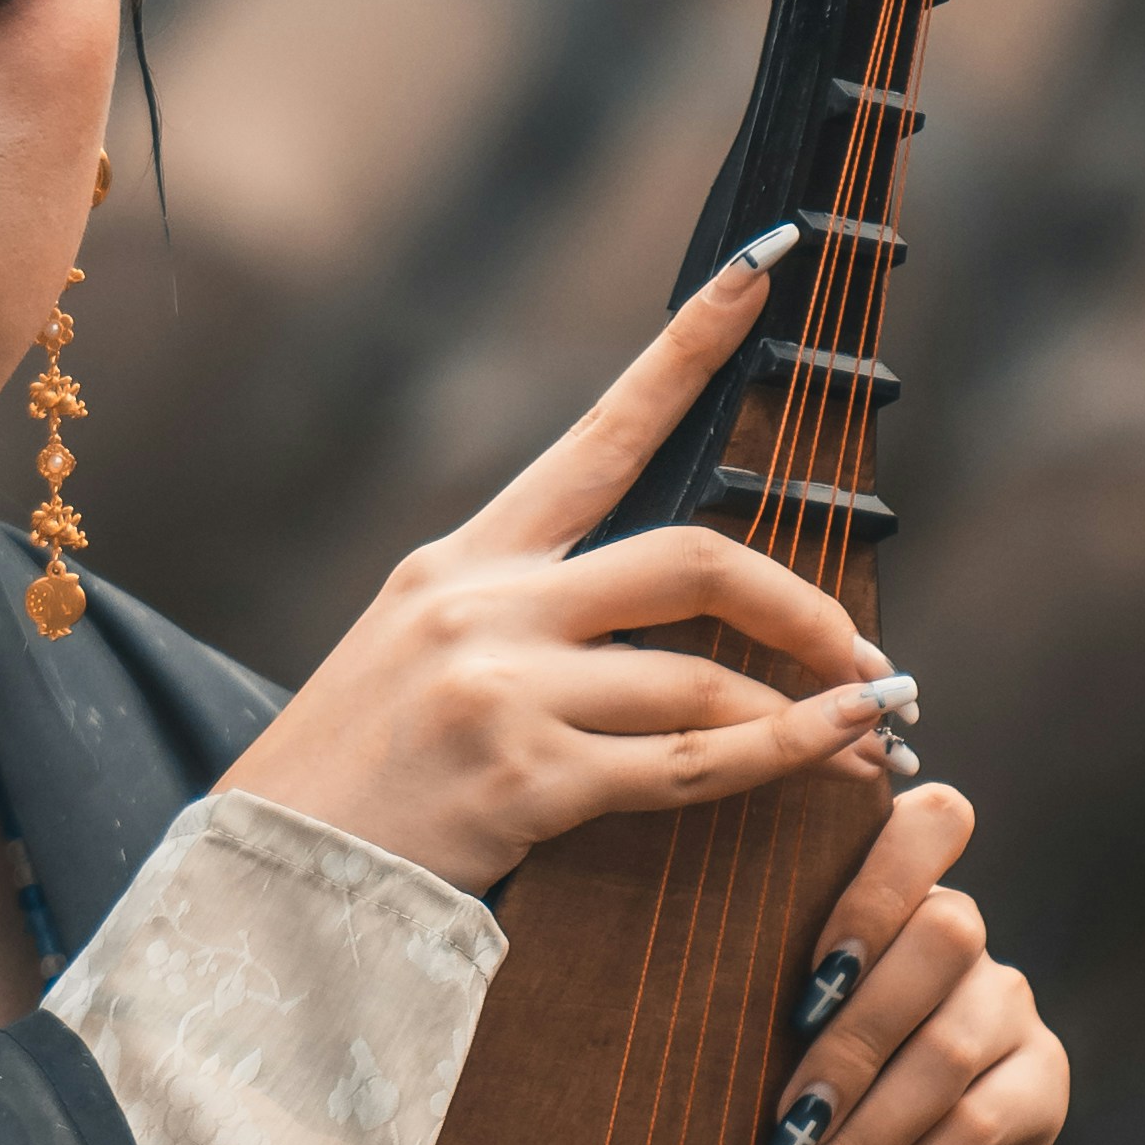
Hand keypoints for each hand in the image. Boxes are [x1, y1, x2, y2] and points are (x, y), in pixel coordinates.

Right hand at [254, 247, 914, 901]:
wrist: (271, 876)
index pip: (598, 436)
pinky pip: (692, 765)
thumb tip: (655, 608)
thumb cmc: (357, 775)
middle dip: (801, 602)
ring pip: (703, 677)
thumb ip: (523, 613)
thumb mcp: (418, 649)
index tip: (764, 269)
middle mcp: (487, 606)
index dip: (688, 349)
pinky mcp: (528, 780)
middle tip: (867, 652)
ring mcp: (506, 689)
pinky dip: (787, 756)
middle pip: (691, 559)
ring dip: (811, 705)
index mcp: (464, 560)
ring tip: (873, 735)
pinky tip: (842, 755)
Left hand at [750, 771, 1069, 1144]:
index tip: (813, 968)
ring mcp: (1013, 1005)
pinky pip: (973, 1127)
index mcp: (898, 891)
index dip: (880, 883)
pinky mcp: (1046, 1083)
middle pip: (939, 941)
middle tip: (778, 1134)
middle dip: (848, 1044)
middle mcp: (968, 936)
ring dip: (860, 1137)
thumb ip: (766, 1004)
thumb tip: (667, 1020)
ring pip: (947, 1050)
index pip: (932, 824)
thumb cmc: (796, 1091)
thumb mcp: (773, 1038)